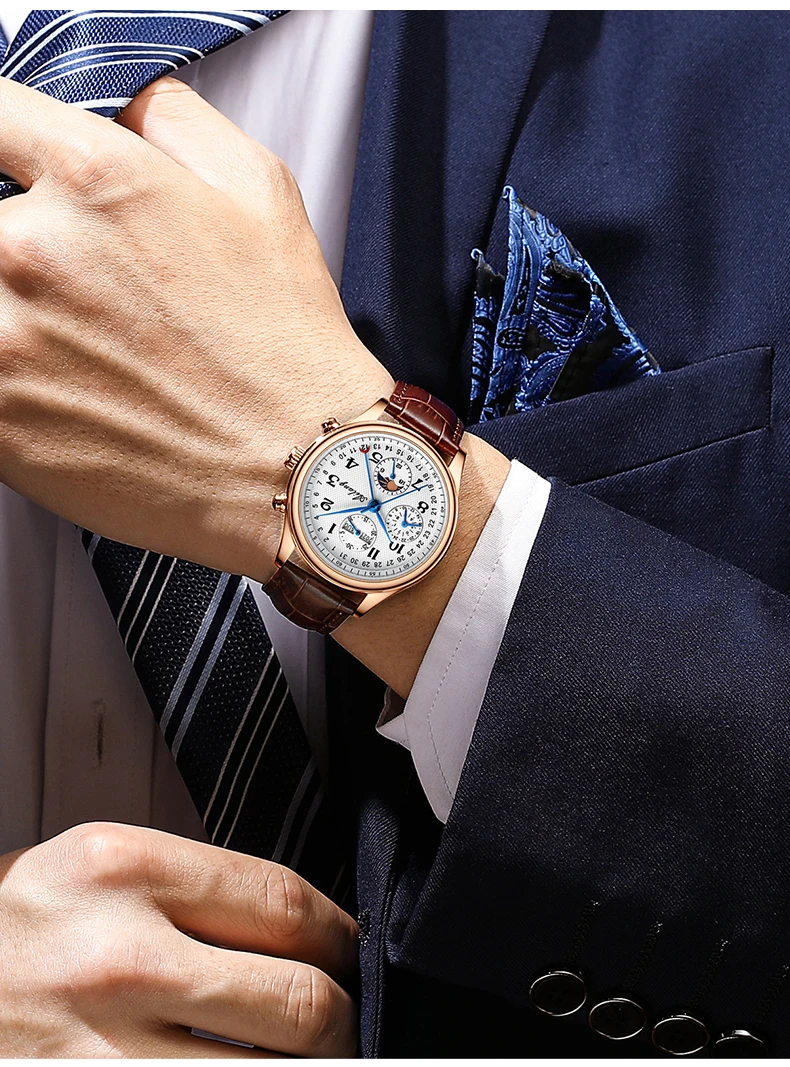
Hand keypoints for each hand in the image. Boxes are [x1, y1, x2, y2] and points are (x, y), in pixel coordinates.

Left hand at [0, 75, 392, 580]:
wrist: (297, 473)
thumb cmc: (286, 347)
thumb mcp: (261, 191)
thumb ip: (170, 120)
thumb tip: (121, 110)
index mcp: (98, 179)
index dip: (5, 143)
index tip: (19, 172)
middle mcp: (35, 250)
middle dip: (26, 245)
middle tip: (90, 292)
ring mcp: (3, 340)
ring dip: (17, 315)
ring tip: (85, 350)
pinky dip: (17, 375)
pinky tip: (74, 392)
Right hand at [0, 822, 357, 1056]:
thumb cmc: (16, 927)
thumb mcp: (100, 869)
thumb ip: (194, 890)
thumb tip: (297, 931)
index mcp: (127, 871)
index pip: (287, 905)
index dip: (342, 937)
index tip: (350, 953)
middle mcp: (120, 961)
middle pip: (299, 1003)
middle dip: (340, 1019)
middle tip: (339, 1019)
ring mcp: (101, 1055)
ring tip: (295, 1056)